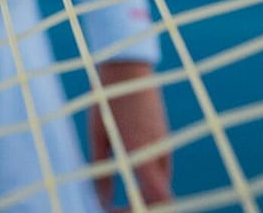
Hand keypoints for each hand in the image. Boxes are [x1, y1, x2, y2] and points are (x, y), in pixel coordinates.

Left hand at [88, 59, 172, 209]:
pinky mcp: (163, 136)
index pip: (158, 199)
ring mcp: (164, 142)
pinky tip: (129, 176)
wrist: (127, 64)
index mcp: (140, 150)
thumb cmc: (107, 97)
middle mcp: (158, 149)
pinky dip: (148, 181)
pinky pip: (161, 167)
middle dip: (141, 207)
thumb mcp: (98, 135)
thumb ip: (101, 171)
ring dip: (145, 195)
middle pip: (161, 196)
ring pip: (162, 183)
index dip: (139, 212)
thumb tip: (102, 202)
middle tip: (115, 209)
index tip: (117, 211)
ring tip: (119, 198)